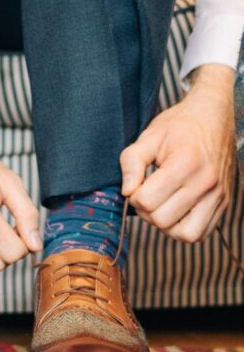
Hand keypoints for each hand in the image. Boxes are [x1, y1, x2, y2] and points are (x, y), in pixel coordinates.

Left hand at [120, 64, 234, 241]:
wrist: (214, 117)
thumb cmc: (179, 126)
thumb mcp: (148, 137)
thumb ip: (131, 163)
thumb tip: (127, 192)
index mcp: (185, 163)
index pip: (147, 200)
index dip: (134, 196)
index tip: (137, 184)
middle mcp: (205, 183)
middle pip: (162, 220)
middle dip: (146, 211)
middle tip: (146, 194)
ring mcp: (218, 196)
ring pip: (183, 234)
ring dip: (164, 224)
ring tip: (160, 204)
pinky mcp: (224, 204)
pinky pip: (200, 234)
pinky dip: (182, 229)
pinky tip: (174, 210)